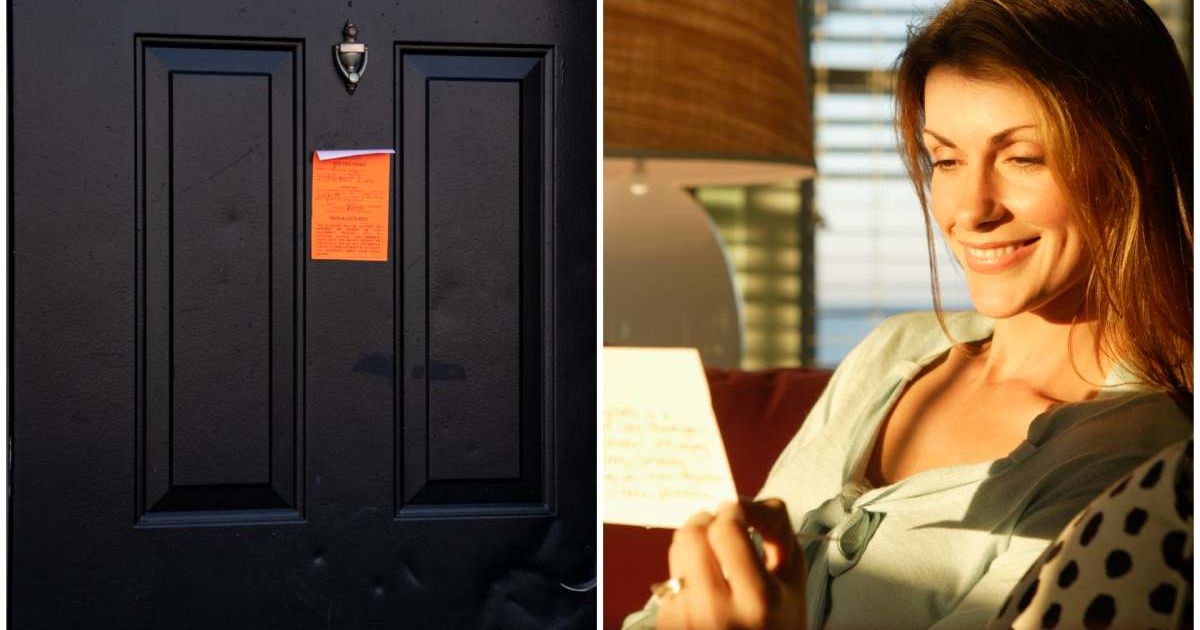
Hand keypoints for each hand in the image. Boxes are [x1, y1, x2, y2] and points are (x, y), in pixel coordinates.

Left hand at [656, 498, 806, 629]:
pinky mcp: (667, 623)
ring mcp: (687, 618)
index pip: (725, 531)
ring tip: (712, 554)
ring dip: (694, 543)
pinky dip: (686, 570)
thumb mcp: (792, 579)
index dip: (730, 510)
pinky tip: (702, 584)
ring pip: (677, 552)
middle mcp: (716, 610)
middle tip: (718, 523)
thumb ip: (777, 531)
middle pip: (692, 537)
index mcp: (757, 599)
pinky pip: (670, 575)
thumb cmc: (779, 619)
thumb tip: (739, 500)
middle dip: (705, 520)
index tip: (736, 509)